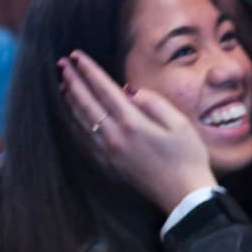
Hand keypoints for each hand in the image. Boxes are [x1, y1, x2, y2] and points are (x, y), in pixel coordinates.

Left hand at [59, 50, 215, 211]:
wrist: (183, 195)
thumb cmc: (188, 157)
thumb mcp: (180, 123)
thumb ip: (154, 102)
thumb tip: (130, 91)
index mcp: (133, 123)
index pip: (105, 90)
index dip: (89, 71)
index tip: (77, 55)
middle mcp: (115, 137)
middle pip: (87, 103)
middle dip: (73, 81)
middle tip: (62, 64)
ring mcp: (109, 152)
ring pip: (82, 121)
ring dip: (71, 100)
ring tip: (64, 83)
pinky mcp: (109, 164)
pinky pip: (84, 138)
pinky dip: (75, 122)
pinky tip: (73, 115)